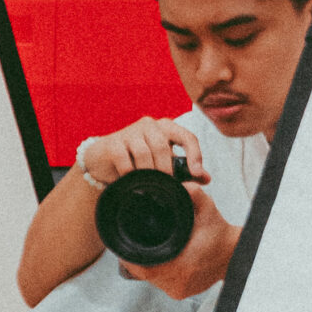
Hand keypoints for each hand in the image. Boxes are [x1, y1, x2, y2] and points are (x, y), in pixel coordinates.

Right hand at [79, 116, 208, 189]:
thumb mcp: (164, 164)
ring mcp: (130, 131)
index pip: (187, 137)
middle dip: (166, 170)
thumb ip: (185, 170)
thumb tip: (206, 178)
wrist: (105, 161)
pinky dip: (129, 173)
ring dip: (147, 172)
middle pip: (163, 147)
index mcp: (167, 128)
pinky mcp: (113, 142)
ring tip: (148, 185)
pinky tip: (130, 181)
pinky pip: (124, 159)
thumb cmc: (139, 161)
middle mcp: (150, 125)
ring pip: (144, 153)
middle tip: (165, 187)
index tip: (197, 173)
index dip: (195, 155)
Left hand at [125, 182, 238, 299]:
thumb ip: (194, 195)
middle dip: (136, 260)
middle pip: (144, 275)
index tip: (123, 248)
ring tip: (140, 251)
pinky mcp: (182, 293)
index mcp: (182, 266)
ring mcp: (180, 291)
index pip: (143, 268)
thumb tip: (182, 184)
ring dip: (146, 267)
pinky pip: (161, 284)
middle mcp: (179, 282)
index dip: (130, 259)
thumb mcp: (208, 209)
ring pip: (152, 280)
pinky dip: (157, 273)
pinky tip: (155, 261)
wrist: (235, 254)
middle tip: (129, 245)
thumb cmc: (219, 233)